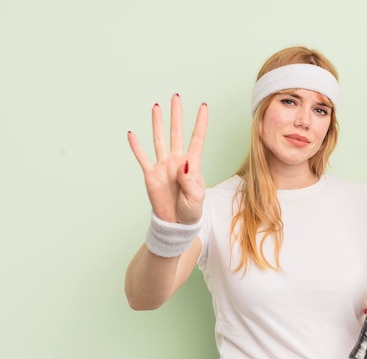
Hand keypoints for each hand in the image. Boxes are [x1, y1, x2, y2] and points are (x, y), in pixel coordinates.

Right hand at [127, 94, 207, 223]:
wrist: (176, 223)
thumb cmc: (191, 210)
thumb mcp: (195, 197)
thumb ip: (190, 180)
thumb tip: (183, 162)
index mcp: (192, 165)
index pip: (197, 139)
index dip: (201, 123)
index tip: (204, 106)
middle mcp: (177, 161)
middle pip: (176, 133)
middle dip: (177, 115)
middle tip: (176, 97)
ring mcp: (163, 166)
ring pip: (159, 139)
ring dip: (157, 123)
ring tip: (156, 107)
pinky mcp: (150, 175)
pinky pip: (142, 158)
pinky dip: (136, 146)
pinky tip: (132, 134)